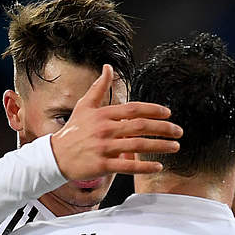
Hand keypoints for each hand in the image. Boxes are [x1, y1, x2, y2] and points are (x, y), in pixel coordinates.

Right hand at [49, 64, 182, 178]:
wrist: (55, 156)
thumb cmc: (73, 131)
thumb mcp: (84, 106)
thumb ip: (99, 87)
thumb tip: (108, 67)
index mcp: (103, 114)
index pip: (134, 109)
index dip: (154, 110)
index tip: (168, 113)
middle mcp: (105, 129)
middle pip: (140, 127)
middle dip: (163, 129)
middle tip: (178, 132)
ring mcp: (104, 148)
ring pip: (138, 146)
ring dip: (160, 146)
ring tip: (175, 147)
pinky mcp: (102, 165)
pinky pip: (128, 166)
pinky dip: (144, 167)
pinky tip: (158, 167)